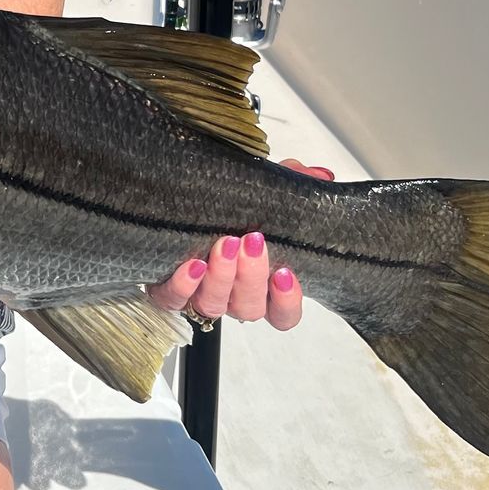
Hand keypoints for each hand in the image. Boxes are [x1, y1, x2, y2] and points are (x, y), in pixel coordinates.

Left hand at [144, 158, 333, 331]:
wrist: (181, 204)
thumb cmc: (232, 209)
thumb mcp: (266, 192)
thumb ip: (295, 183)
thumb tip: (317, 176)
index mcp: (262, 285)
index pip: (283, 314)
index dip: (287, 302)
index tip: (285, 273)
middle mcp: (233, 297)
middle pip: (249, 307)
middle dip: (252, 276)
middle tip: (253, 242)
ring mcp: (202, 296)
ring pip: (215, 305)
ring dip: (221, 277)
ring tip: (225, 244)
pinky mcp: (170, 291)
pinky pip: (174, 300)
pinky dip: (183, 286)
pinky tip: (192, 265)